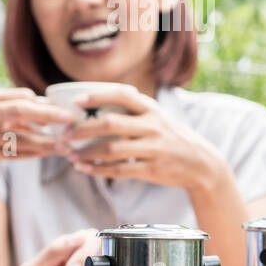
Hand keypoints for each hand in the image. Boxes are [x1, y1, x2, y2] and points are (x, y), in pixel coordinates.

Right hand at [0, 88, 75, 180]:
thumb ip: (16, 111)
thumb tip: (51, 110)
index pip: (21, 97)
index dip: (44, 105)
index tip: (64, 113)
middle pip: (19, 110)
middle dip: (48, 115)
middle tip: (70, 121)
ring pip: (18, 138)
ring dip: (44, 143)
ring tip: (63, 146)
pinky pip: (11, 154)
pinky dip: (31, 155)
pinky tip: (44, 154)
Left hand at [64, 85, 220, 188]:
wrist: (201, 163)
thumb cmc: (170, 137)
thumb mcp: (157, 117)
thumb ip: (132, 110)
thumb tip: (94, 103)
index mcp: (151, 109)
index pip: (122, 95)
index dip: (97, 96)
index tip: (75, 101)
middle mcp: (152, 126)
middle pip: (110, 124)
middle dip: (83, 129)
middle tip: (64, 134)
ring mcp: (153, 148)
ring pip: (112, 150)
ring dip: (87, 153)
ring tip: (70, 155)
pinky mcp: (152, 169)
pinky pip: (119, 170)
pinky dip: (99, 170)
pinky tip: (84, 169)